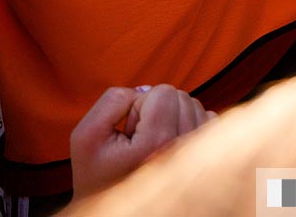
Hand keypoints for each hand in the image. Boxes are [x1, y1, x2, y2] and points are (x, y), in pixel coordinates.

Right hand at [70, 84, 211, 197]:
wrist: (114, 205)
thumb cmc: (96, 169)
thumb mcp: (87, 134)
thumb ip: (113, 101)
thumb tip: (146, 89)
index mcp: (156, 142)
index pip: (163, 92)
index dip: (138, 104)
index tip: (128, 131)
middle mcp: (184, 148)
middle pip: (179, 96)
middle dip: (154, 109)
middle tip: (137, 138)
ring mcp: (200, 152)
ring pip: (192, 104)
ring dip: (170, 116)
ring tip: (150, 143)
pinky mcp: (209, 154)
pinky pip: (206, 115)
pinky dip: (187, 122)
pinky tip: (168, 142)